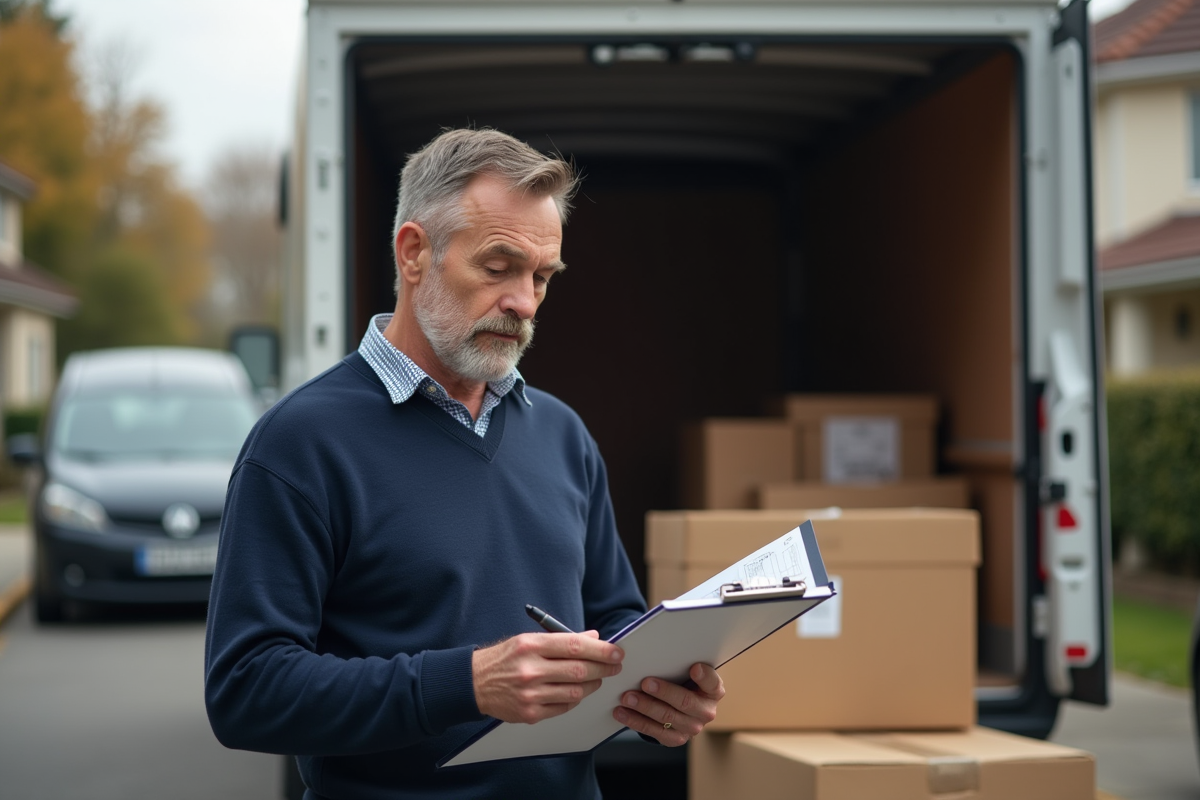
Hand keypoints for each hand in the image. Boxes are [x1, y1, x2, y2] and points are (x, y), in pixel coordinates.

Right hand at [472, 630, 624, 723]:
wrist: (473, 683)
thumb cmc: (504, 658)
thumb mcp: (528, 640)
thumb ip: (562, 639)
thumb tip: (593, 638)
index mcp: (530, 645)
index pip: (575, 646)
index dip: (601, 650)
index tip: (617, 652)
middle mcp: (530, 669)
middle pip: (579, 670)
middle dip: (603, 668)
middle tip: (615, 666)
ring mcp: (529, 694)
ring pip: (575, 692)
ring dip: (592, 685)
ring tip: (596, 679)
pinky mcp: (529, 713)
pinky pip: (563, 707)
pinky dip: (575, 699)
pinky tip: (576, 691)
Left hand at [611, 663, 724, 745]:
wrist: (682, 707)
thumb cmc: (684, 682)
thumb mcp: (688, 672)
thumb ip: (681, 664)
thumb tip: (659, 650)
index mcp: (713, 691)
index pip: (712, 683)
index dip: (704, 677)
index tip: (694, 667)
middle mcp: (706, 711)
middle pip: (685, 702)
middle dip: (663, 692)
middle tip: (645, 683)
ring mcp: (692, 728)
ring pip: (666, 717)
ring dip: (644, 707)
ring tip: (627, 698)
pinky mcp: (676, 739)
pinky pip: (654, 731)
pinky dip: (636, 721)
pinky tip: (622, 713)